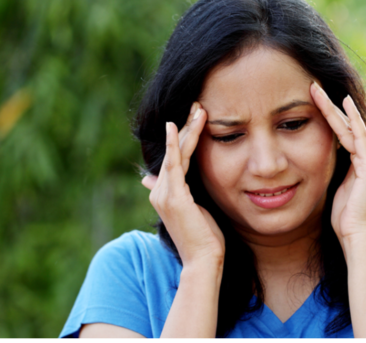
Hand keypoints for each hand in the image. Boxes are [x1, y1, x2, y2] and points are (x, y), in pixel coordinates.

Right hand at [141, 102, 225, 266]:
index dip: (184, 137)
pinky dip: (175, 145)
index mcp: (165, 194)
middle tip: (197, 104)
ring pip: (176, 154)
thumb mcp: (194, 212)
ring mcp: (165, 194)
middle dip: (186, 127)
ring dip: (187, 129)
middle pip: (174, 152)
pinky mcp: (174, 197)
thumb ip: (183, 195)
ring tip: (197, 108)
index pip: (176, 158)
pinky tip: (175, 127)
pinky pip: (174, 165)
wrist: (204, 261)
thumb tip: (163, 183)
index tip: (196, 117)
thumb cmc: (205, 239)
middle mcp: (160, 192)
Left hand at [310, 82, 365, 241]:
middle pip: (347, 125)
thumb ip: (333, 171)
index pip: (344, 132)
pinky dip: (351, 119)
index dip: (328, 116)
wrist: (357, 236)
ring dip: (332, 107)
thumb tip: (316, 160)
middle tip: (311, 86)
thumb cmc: (344, 218)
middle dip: (329, 106)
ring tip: (315, 90)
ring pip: (350, 126)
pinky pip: (359, 135)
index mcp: (364, 162)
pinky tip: (341, 103)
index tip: (311, 100)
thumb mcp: (336, 188)